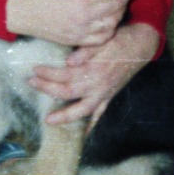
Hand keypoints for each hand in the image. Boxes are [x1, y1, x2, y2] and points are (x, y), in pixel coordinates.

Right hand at [4, 0, 147, 47]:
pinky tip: (110, 19)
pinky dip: (111, 28)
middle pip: (117, 5)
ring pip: (113, 22)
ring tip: (120, 0)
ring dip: (121, 10)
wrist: (19, 12)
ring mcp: (80, 31)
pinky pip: (102, 37)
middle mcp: (83, 16)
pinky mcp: (76, 41)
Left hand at [29, 22, 161, 128]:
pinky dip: (91, 125)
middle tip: (31, 83)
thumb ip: (87, 51)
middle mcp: (98, 85)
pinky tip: (83, 135)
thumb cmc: (120, 39)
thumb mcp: (104, 40)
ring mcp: (104, 93)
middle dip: (47, 89)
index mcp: (94, 70)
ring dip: (65, 116)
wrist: (141, 45)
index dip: (48, 73)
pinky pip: (99, 114)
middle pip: (68, 92)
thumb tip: (70, 61)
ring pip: (82, 110)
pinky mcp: (110, 96)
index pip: (65, 74)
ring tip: (49, 121)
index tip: (35, 69)